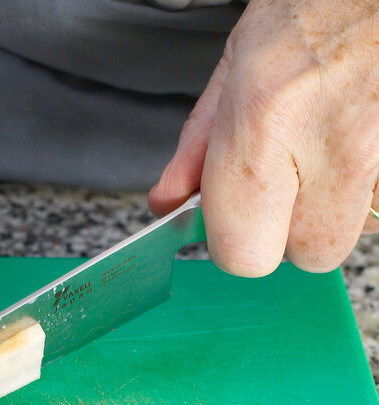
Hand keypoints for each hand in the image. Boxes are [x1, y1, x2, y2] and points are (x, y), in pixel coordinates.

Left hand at [149, 0, 378, 276]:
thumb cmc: (324, 4)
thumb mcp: (242, 58)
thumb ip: (201, 142)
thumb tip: (171, 199)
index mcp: (266, 119)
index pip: (243, 254)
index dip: (238, 244)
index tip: (239, 221)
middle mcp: (330, 143)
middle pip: (305, 254)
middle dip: (294, 226)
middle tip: (294, 171)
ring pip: (351, 234)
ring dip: (338, 205)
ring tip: (334, 142)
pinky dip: (370, 186)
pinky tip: (363, 140)